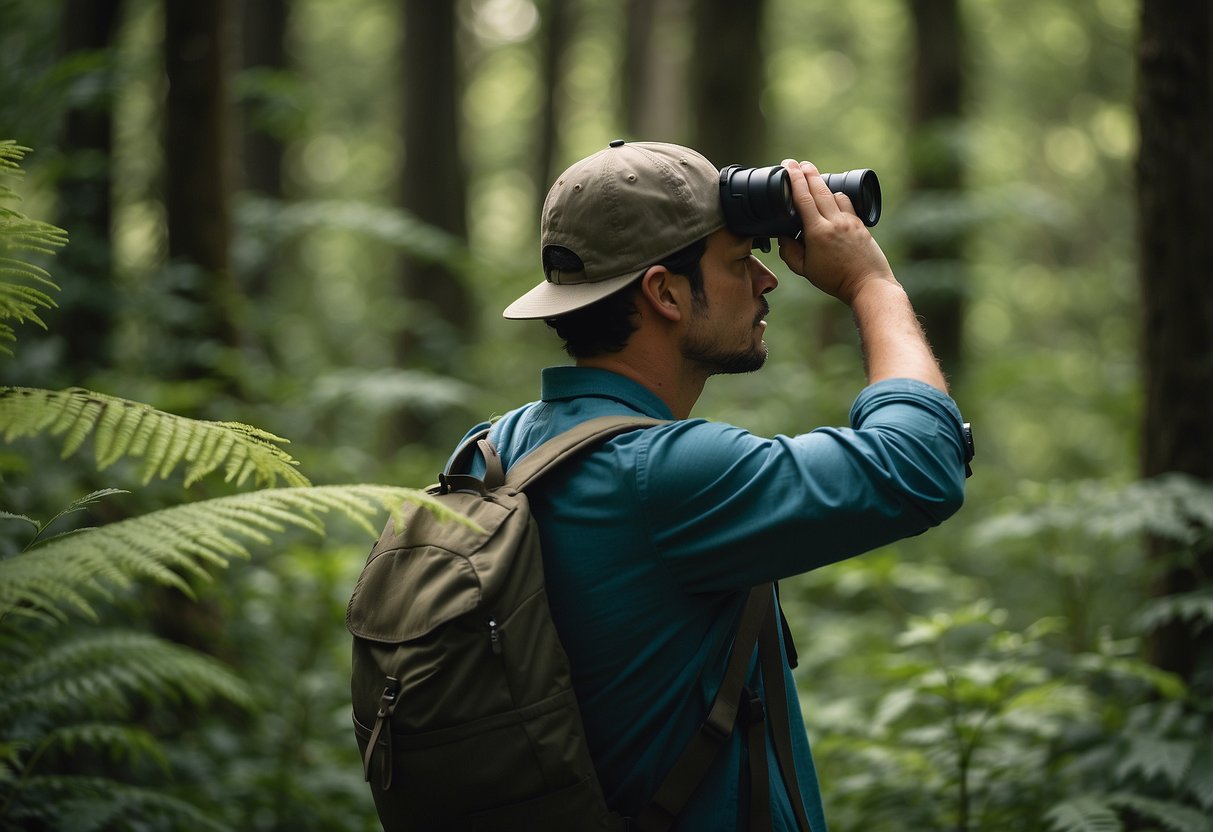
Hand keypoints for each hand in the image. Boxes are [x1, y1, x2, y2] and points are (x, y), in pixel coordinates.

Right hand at [776, 160, 897, 305]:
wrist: (868, 284)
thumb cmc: (836, 280)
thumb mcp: (805, 270)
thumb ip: (789, 252)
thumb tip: (782, 236)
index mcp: (818, 232)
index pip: (803, 198)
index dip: (794, 179)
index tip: (788, 166)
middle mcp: (834, 222)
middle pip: (819, 189)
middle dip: (807, 172)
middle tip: (797, 163)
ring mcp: (849, 221)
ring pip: (833, 194)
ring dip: (822, 184)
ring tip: (812, 179)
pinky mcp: (860, 224)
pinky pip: (846, 203)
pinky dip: (836, 198)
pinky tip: (832, 199)